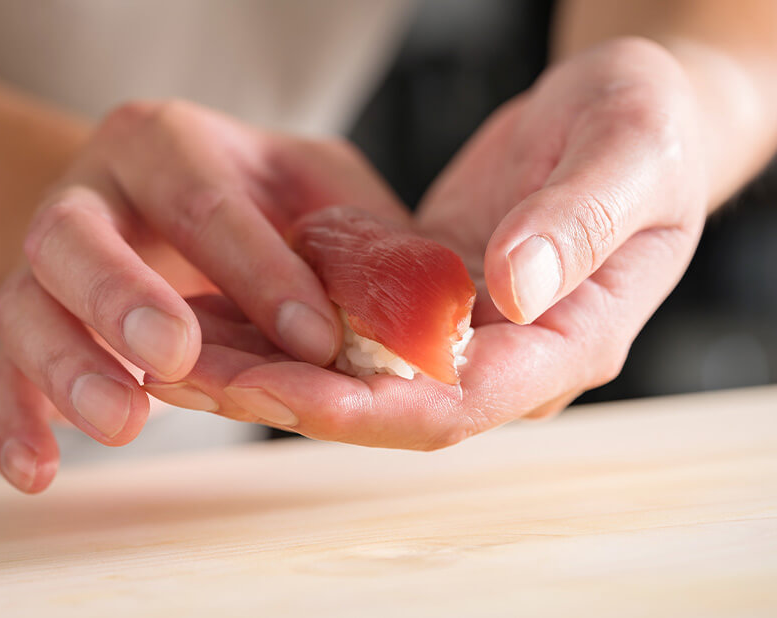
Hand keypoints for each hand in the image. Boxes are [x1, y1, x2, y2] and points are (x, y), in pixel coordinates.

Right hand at [0, 100, 406, 491]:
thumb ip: (355, 233)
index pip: (204, 200)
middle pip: (75, 237)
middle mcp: (91, 195)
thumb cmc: (249, 198)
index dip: (258, 271)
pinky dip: (13, 423)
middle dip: (123, 297)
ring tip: (121, 423)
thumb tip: (425, 307)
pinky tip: (37, 472)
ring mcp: (45, 264)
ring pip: (26, 306)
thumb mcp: (311, 186)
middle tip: (175, 356)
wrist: (156, 202)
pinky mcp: (29, 322)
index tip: (315, 337)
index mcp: (164, 147)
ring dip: (67, 368)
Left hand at [171, 38, 707, 447]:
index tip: (274, 390)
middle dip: (283, 394)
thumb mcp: (629, 152)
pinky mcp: (425, 298)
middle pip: (381, 401)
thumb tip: (510, 289)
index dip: (360, 405)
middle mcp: (505, 356)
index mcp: (564, 343)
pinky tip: (218, 307)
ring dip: (264, 366)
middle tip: (189, 374)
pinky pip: (343, 323)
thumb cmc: (647, 127)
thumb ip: (577, 224)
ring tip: (176, 351)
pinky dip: (281, 321)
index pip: (454, 403)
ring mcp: (461, 332)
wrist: (634, 112)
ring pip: (349, 370)